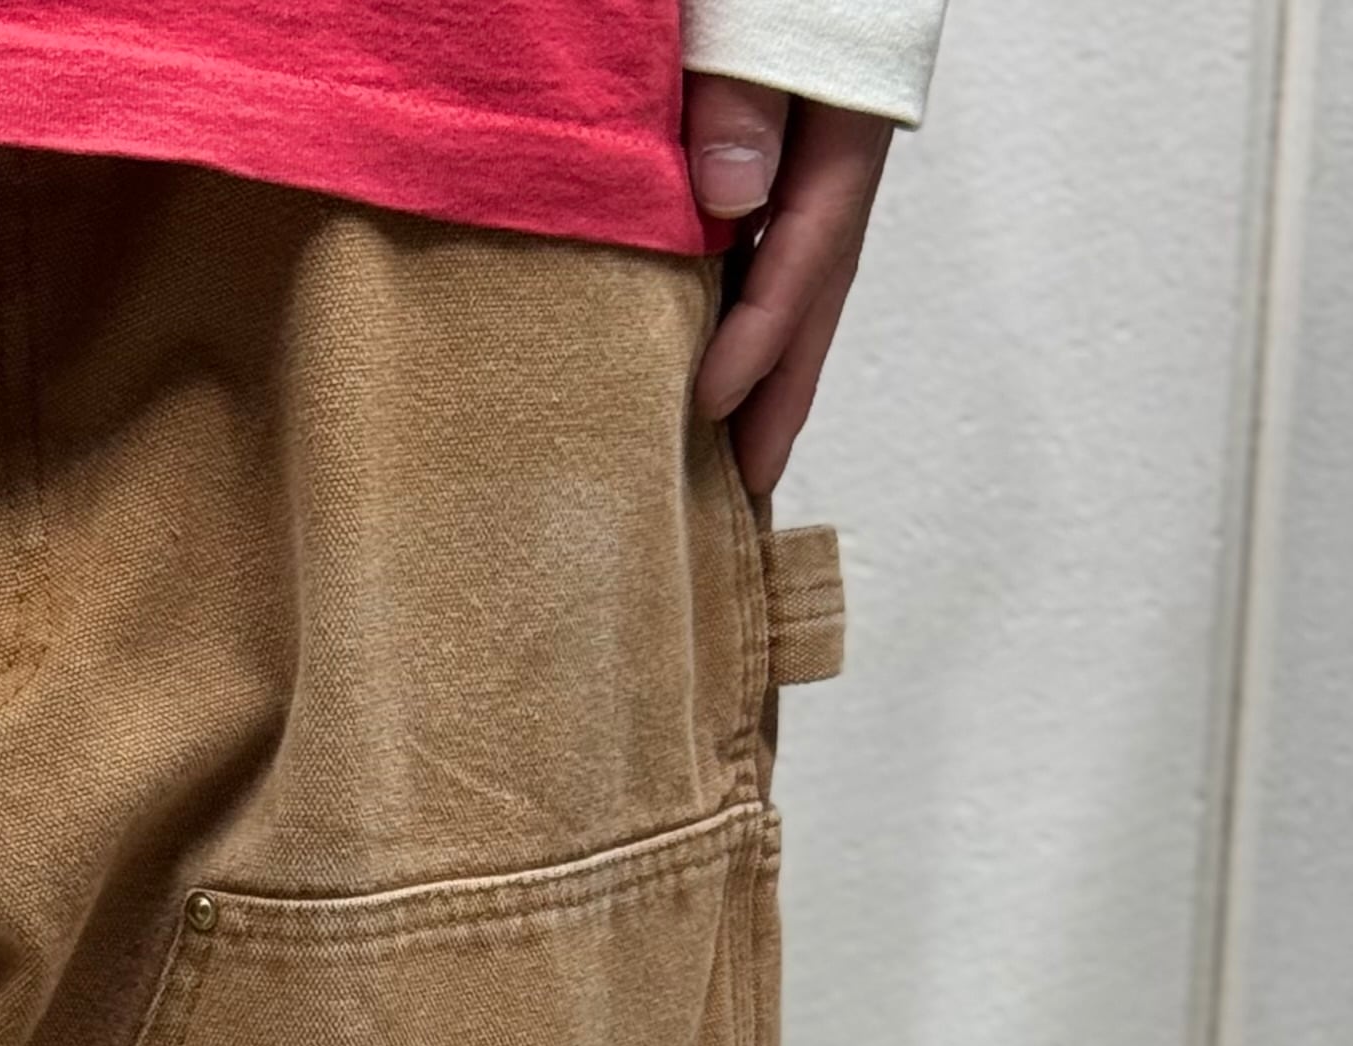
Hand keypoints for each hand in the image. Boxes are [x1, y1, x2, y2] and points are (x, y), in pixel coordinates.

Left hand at [683, 76, 892, 498]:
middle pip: (818, 286)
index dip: (760, 336)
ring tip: (732, 441)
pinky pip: (774, 236)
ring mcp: (823, 146)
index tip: (710, 405)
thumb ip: (744, 96)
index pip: (807, 250)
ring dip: (768, 356)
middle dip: (783, 389)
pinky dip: (748, 298)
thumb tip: (730, 195)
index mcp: (849, 123)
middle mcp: (845, 145)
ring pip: (800, 269)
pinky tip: (714, 345)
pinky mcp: (792, 140)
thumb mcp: (755, 20)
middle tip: (750, 483)